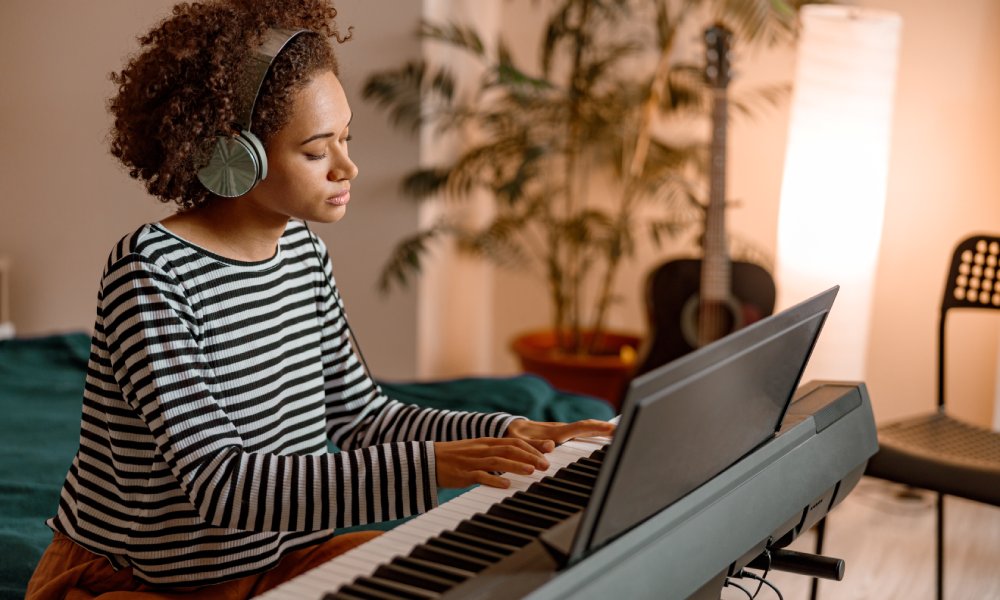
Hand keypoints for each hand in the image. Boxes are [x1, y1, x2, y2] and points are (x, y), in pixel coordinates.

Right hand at [434, 437, 550, 488]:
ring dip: (517, 465)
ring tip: (532, 471)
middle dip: (530, 456)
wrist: (429, 459)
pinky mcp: (464, 473)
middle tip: (546, 465)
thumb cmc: (457, 457)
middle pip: (510, 449)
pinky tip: (506, 484)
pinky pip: (480, 476)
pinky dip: (494, 479)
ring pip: (499, 460)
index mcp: (487, 442)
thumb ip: (497, 452)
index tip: (547, 453)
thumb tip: (519, 458)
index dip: (532, 447)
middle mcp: (483, 449)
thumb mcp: (478, 450)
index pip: (514, 441)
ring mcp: (473, 461)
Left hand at [504, 419, 615, 451]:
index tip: (613, 429)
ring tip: (619, 432)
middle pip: (588, 426)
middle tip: (624, 430)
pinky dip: (593, 431)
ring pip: (585, 428)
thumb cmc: (515, 436)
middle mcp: (561, 430)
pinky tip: (602, 434)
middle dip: (605, 428)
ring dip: (601, 429)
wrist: (507, 428)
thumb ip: (535, 445)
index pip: (581, 428)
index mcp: (556, 432)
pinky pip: (580, 431)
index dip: (597, 428)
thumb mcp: (522, 442)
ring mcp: (562, 431)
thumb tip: (552, 446)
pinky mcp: (560, 434)